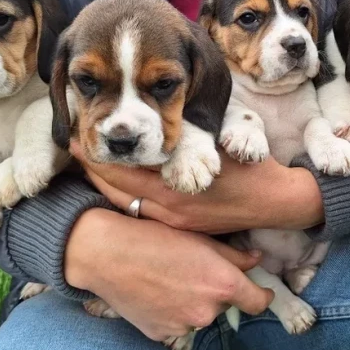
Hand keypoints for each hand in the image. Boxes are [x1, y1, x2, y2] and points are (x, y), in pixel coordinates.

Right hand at [64, 208, 274, 340]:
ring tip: (170, 278)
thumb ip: (234, 255)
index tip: (260, 290)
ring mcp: (184, 326)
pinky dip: (172, 311)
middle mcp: (207, 311)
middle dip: (215, 290)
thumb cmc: (155, 237)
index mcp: (223, 285)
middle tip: (193, 270)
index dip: (262, 295)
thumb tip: (256, 260)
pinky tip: (157, 292)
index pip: (258, 302)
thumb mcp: (200, 238)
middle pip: (223, 304)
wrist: (108, 254)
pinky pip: (177, 323)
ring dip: (193, 301)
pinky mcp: (162, 334)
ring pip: (199, 313)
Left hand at [69, 140, 323, 233]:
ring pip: (126, 202)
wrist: (278, 201)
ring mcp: (174, 221)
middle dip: (92, 167)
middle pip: (115, 190)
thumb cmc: (252, 166)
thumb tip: (155, 123)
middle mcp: (167, 210)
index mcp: (173, 190)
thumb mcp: (219, 142)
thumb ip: (186, 137)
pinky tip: (120, 180)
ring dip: (106, 181)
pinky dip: (126, 193)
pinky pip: (143, 210)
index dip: (94, 155)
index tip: (75, 134)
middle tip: (72, 144)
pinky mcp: (183, 226)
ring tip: (88, 160)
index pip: (120, 173)